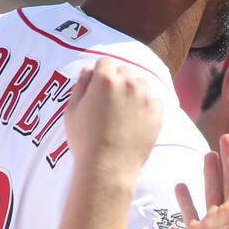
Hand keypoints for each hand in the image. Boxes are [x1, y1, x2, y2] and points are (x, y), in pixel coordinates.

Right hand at [66, 58, 163, 177]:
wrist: (108, 166)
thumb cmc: (84, 140)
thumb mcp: (71, 111)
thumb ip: (80, 86)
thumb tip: (88, 70)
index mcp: (104, 79)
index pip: (105, 62)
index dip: (101, 73)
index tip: (99, 88)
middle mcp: (127, 83)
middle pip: (125, 71)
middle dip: (118, 81)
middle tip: (111, 102)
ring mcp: (144, 97)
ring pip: (142, 84)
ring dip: (135, 91)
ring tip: (126, 111)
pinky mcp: (157, 113)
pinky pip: (155, 101)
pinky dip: (148, 107)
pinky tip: (138, 121)